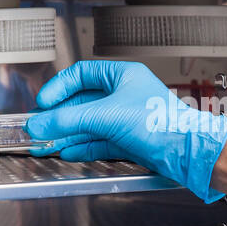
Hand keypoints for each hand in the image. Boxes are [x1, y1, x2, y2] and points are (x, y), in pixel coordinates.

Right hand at [26, 60, 226, 202]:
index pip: (81, 74)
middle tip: (41, 125)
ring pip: (90, 123)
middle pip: (83, 101)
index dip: (59, 87)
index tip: (44, 102)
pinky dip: (83, 146)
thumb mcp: (106, 115)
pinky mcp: (130, 140)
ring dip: (69, 132)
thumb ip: (69, 120)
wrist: (186, 151)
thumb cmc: (161, 122)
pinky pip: (99, 141)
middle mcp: (125, 95)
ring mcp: (127, 118)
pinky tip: (68, 151)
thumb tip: (40, 124)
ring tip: (48, 141)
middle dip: (61, 114)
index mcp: (123, 76)